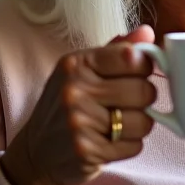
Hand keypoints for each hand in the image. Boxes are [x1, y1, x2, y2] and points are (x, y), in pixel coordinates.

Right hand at [1, 25, 156, 184]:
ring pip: (144, 121)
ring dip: (138, 125)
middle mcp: (74, 90)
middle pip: (144, 90)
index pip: (132, 57)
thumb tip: (148, 32)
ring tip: (117, 124)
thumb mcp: (84, 71)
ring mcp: (79, 122)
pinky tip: (109, 142)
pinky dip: (129, 146)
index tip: (137, 74)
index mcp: (76, 63)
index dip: (144, 67)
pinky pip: (135, 146)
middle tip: (127, 103)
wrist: (36, 152)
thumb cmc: (67, 105)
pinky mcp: (87, 152)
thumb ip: (117, 51)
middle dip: (144, 99)